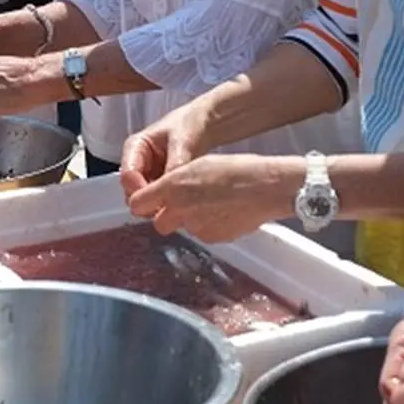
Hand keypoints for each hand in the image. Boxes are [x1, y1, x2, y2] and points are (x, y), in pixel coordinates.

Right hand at [118, 102, 213, 201]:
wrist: (203, 124)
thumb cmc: (190, 125)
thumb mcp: (183, 141)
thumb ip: (175, 164)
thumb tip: (170, 187)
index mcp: (135, 147)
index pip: (128, 175)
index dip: (141, 190)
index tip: (160, 199)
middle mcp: (137, 163)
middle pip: (132, 191)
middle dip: (148, 201)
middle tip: (170, 207)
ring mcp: (147, 175)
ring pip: (144, 199)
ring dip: (158, 205)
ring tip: (179, 205)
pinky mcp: (159, 184)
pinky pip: (157, 200)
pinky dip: (166, 204)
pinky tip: (182, 204)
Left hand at [125, 154, 291, 240]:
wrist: (266, 188)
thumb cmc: (237, 169)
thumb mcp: (199, 164)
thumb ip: (175, 181)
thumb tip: (164, 191)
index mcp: (173, 186)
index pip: (137, 203)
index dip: (142, 202)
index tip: (147, 199)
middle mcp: (179, 210)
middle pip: (158, 222)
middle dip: (166, 216)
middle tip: (182, 203)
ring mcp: (196, 227)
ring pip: (183, 228)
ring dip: (189, 220)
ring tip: (211, 203)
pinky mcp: (213, 239)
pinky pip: (202, 234)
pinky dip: (208, 226)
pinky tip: (223, 212)